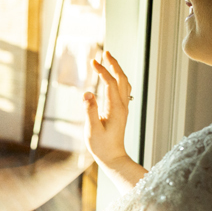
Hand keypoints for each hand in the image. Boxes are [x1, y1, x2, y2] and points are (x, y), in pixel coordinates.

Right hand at [84, 50, 131, 169]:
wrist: (113, 157)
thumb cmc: (101, 146)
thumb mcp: (92, 130)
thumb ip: (90, 111)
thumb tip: (87, 93)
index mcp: (115, 108)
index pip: (110, 83)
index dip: (102, 71)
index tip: (93, 61)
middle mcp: (122, 106)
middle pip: (121, 79)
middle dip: (114, 64)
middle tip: (105, 52)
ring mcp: (123, 108)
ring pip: (124, 83)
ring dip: (117, 70)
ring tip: (109, 60)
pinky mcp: (121, 111)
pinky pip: (123, 90)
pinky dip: (118, 79)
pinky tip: (112, 78)